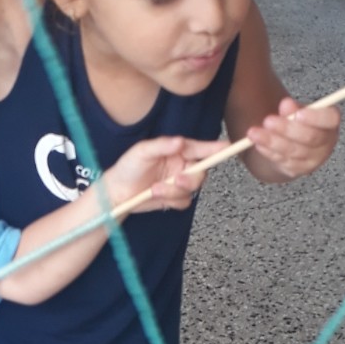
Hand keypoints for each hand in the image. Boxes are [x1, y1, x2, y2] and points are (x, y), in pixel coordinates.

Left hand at [104, 135, 225, 216]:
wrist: (117, 192)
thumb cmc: (128, 167)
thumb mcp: (142, 151)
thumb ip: (162, 145)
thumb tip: (180, 141)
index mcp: (177, 151)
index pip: (200, 149)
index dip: (214, 148)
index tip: (227, 148)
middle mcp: (182, 165)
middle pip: (201, 173)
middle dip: (190, 179)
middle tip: (177, 180)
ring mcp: (179, 182)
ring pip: (192, 190)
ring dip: (173, 192)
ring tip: (154, 190)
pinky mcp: (175, 198)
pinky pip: (184, 202)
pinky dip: (171, 201)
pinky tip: (156, 196)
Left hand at [247, 96, 339, 178]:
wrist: (292, 145)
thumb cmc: (298, 123)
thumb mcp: (297, 111)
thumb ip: (292, 108)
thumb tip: (286, 105)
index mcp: (330, 122)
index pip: (330, 119)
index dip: (316, 117)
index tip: (298, 113)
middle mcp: (326, 143)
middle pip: (310, 137)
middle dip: (287, 129)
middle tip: (268, 121)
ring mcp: (313, 159)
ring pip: (293, 151)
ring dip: (272, 141)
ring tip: (254, 132)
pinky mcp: (297, 169)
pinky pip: (282, 160)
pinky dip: (268, 151)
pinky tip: (258, 143)